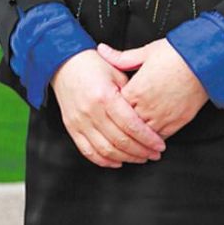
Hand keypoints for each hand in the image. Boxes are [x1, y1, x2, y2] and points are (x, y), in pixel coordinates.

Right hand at [52, 49, 164, 169]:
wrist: (64, 63)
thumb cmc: (93, 64)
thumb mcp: (117, 72)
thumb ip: (131, 94)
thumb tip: (148, 115)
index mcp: (105, 96)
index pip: (131, 125)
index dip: (148, 139)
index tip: (159, 145)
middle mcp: (91, 111)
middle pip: (120, 141)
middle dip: (141, 151)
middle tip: (154, 154)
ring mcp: (79, 122)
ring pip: (105, 150)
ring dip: (126, 158)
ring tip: (140, 158)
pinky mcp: (71, 128)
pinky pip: (88, 151)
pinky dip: (104, 160)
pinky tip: (117, 161)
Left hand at [96, 38, 207, 143]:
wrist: (204, 61)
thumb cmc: (175, 54)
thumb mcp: (145, 52)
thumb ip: (121, 57)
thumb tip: (101, 50)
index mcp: (136, 89)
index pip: (116, 107)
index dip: (112, 108)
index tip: (109, 108)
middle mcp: (147, 106)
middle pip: (126, 124)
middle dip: (121, 126)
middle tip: (115, 129)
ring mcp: (162, 116)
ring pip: (142, 135)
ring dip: (136, 137)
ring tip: (131, 139)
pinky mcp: (177, 122)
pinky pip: (159, 138)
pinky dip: (152, 140)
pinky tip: (148, 139)